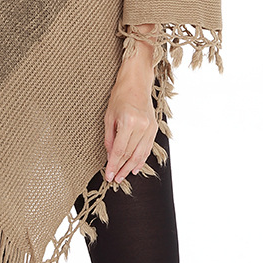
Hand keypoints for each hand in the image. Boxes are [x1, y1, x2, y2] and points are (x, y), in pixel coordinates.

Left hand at [103, 70, 156, 184]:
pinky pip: (147, 148)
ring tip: (123, 176)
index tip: (108, 175)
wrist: (137, 82)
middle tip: (114, 179)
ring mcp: (150, 127)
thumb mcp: (109, 116)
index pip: (119, 150)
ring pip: (140, 154)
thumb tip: (109, 156)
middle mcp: (141, 126)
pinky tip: (135, 168)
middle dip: (121, 168)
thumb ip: (109, 138)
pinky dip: (141, 159)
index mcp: (128, 121)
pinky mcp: (154, 127)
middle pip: (130, 154)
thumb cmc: (120, 96)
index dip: (113, 164)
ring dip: (131, 167)